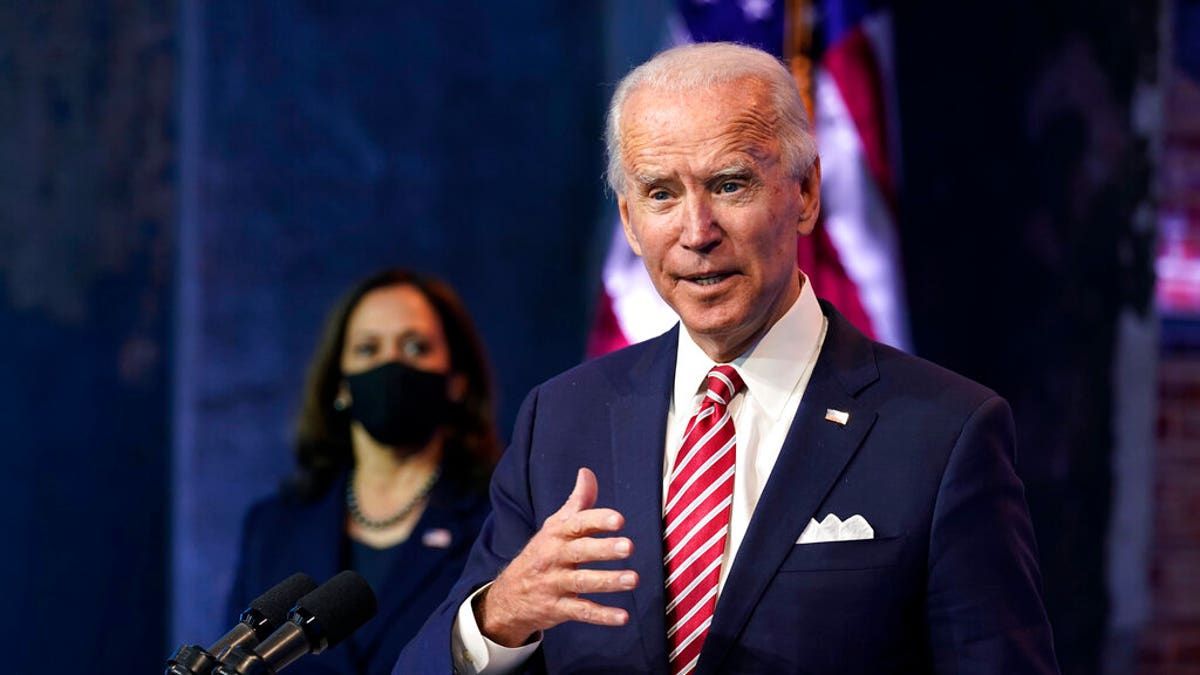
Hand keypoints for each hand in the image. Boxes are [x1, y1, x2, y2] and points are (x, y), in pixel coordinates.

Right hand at [476, 467, 637, 646]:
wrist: (509, 594)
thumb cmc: (542, 553)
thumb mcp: (554, 526)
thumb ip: (577, 502)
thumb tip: (587, 472)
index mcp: (556, 534)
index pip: (577, 524)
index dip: (597, 520)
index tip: (619, 519)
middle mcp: (554, 557)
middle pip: (580, 552)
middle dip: (604, 549)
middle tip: (629, 546)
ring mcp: (554, 584)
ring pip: (582, 582)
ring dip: (608, 581)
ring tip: (633, 579)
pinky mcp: (557, 609)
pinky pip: (581, 612)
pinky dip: (602, 615)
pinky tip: (623, 617)